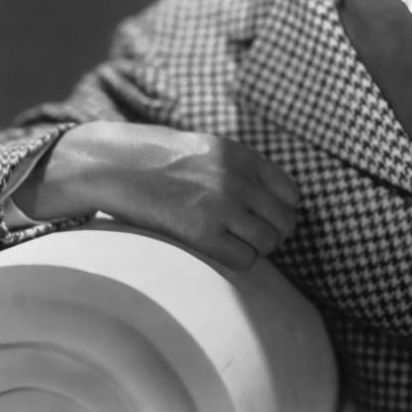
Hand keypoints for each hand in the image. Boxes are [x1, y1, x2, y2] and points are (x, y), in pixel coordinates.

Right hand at [14, 122, 299, 269]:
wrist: (119, 165)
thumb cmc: (165, 160)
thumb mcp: (213, 150)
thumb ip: (245, 170)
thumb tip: (279, 202)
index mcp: (244, 156)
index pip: (292, 194)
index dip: (282, 210)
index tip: (264, 217)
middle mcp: (239, 180)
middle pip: (285, 221)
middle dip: (273, 233)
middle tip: (249, 235)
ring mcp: (223, 206)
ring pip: (269, 242)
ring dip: (255, 248)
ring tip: (232, 242)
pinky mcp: (203, 233)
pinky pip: (245, 259)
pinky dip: (238, 260)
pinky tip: (218, 250)